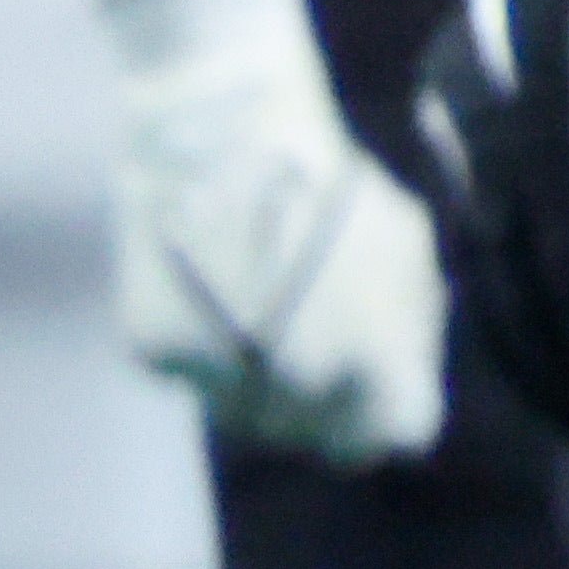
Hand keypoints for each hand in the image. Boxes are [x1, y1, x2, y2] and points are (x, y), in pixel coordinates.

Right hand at [103, 0, 449, 463]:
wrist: (224, 133)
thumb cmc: (332, 183)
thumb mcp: (404, 248)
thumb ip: (411, 326)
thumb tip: (408, 388)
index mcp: (374, 360)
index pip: (397, 435)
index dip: (388, 411)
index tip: (378, 388)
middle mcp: (299, 385)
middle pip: (317, 436)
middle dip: (325, 400)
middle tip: (314, 338)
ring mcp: (220, 378)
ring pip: (248, 420)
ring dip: (263, 384)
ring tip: (262, 308)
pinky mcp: (157, 358)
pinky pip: (193, 381)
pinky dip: (206, 353)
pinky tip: (214, 293)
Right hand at [412, 0, 568, 469]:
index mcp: (543, 92)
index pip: (566, 243)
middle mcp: (473, 127)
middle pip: (509, 283)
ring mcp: (438, 146)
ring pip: (474, 286)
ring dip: (531, 366)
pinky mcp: (432, 165)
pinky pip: (465, 268)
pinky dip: (507, 328)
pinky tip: (556, 379)